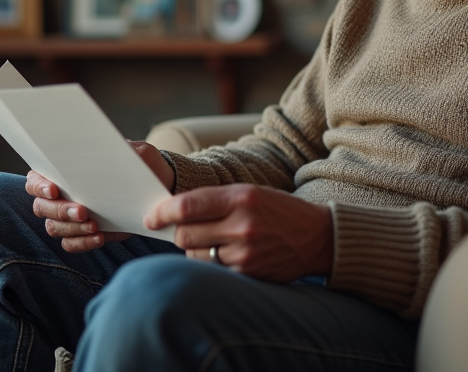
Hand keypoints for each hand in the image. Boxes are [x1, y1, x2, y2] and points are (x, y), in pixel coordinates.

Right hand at [26, 140, 174, 252]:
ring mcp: (67, 218)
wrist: (154, 192)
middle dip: (60, 210)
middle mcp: (58, 196)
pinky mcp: (80, 234)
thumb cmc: (140, 167)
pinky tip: (99, 237)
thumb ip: (128, 149)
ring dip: (71, 228)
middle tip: (82, 211)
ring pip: (53, 227)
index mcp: (61, 172)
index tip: (54, 189)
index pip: (35, 179)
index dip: (39, 186)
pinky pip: (69, 244)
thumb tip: (120, 148)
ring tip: (94, 225)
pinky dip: (82, 243)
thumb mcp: (138, 153)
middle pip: (42, 207)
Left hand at [144, 184, 333, 281]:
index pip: (187, 206)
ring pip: (195, 255)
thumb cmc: (276, 210)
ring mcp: (245, 253)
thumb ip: (213, 200)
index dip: (162, 212)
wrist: (317, 237)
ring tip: (212, 241)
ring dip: (194, 249)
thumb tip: (172, 213)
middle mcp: (242, 225)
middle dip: (178, 232)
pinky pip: (212, 271)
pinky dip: (210, 264)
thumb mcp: (249, 193)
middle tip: (182, 229)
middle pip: (185, 234)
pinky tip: (224, 254)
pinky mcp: (248, 274)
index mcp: (241, 197)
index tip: (151, 217)